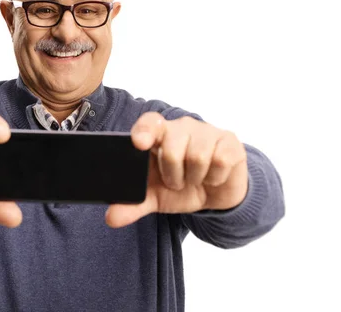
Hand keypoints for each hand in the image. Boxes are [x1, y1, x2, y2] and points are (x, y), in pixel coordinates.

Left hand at [106, 112, 248, 227]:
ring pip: (198, 156)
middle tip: (177, 181)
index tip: (140, 144)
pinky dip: (214, 177)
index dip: (144, 130)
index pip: (150, 123)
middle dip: (173, 174)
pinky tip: (213, 176)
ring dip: (194, 178)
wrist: (215, 195)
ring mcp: (207, 131)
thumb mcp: (155, 197)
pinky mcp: (229, 142)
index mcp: (158, 134)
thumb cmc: (181, 186)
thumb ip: (133, 204)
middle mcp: (182, 127)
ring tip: (195, 179)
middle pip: (172, 148)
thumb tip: (111, 218)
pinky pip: (220, 161)